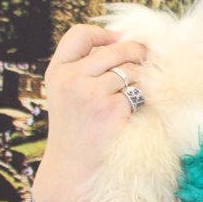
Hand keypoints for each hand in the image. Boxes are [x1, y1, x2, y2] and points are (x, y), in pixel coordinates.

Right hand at [30, 25, 147, 201]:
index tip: (117, 40)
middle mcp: (70, 78)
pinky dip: (143, 98)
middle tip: (145, 61)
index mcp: (57, 71)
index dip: (103, 33)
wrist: (72, 168)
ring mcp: (90, 93)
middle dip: (136, 53)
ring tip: (136, 92)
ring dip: (141, 79)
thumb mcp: (66, 93)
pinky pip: (139, 92)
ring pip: (132, 70)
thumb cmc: (75, 129)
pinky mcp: (111, 109)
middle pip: (116, 49)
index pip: (79, 34)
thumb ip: (83, 69)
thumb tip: (124, 42)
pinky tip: (136, 108)